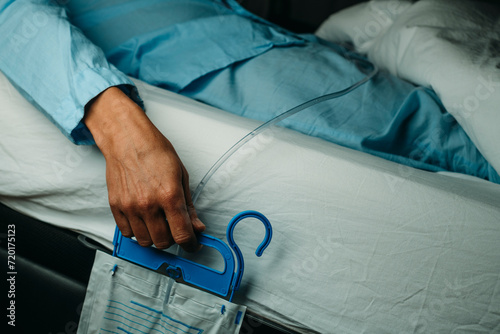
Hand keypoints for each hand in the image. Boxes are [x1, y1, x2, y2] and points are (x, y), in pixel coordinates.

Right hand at [84, 87, 204, 250]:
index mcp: (169, 196)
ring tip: (158, 222)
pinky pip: (127, 232)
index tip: (192, 245)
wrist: (128, 140)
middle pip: (163, 242)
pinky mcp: (116, 206)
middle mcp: (149, 204)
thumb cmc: (155, 152)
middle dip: (172, 239)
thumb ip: (189, 206)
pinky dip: (137, 230)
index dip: (191, 245)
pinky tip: (143, 218)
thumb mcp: (181, 176)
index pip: (182, 235)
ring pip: (144, 241)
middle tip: (174, 228)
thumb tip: (197, 226)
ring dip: (154, 236)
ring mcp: (130, 207)